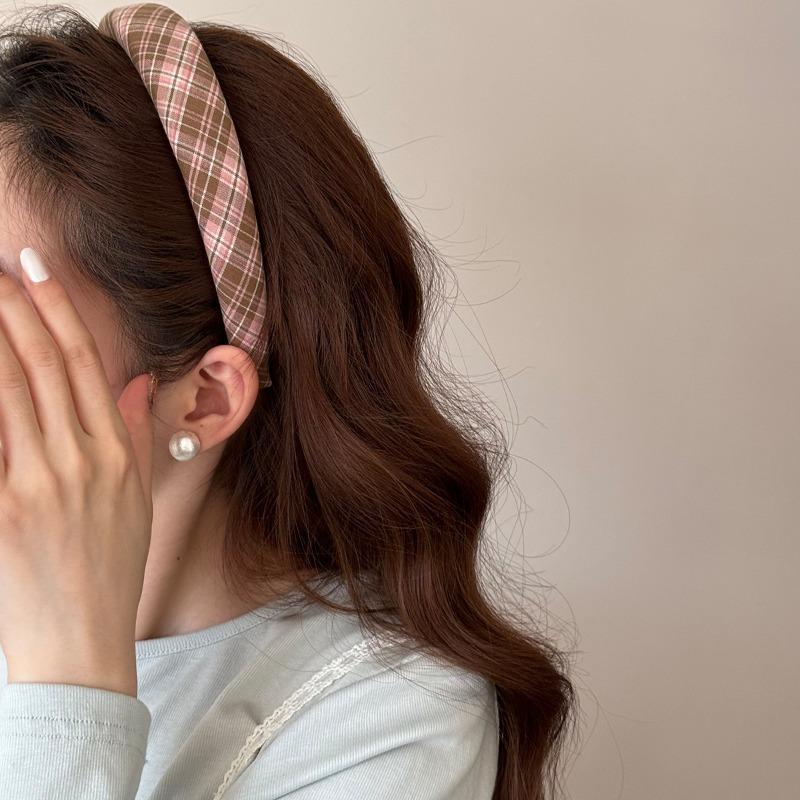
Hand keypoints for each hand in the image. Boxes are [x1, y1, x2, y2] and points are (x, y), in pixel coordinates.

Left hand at [0, 247, 153, 697]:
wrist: (80, 642)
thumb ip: (133, 436)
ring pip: (11, 392)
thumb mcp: (138, 501)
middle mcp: (81, 461)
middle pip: (43, 366)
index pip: (85, 365)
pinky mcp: (1, 510)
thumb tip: (133, 381)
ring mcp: (38, 484)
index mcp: (117, 456)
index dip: (60, 312)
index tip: (37, 270)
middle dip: (15, 309)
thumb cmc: (111, 571)